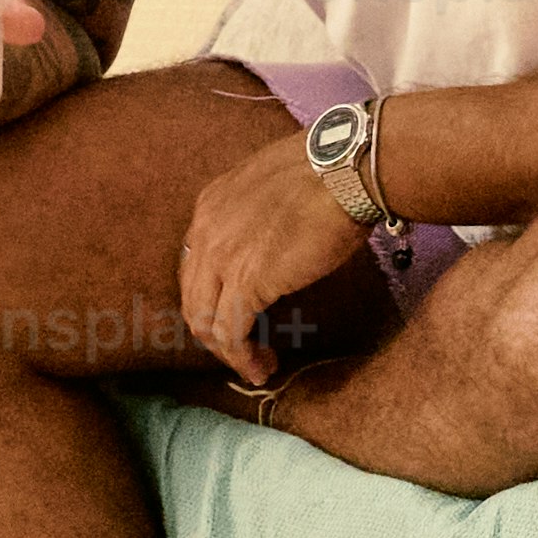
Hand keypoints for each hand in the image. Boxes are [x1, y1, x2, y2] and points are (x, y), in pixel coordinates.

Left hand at [179, 136, 368, 384]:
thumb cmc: (327, 173)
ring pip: (204, 320)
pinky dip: (243, 357)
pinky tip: (262, 367)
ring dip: (227, 352)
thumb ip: (258, 217)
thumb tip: (272, 246)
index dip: (214, 298)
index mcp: (210, 206)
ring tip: (256, 365)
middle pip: (193, 298)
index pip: (195, 266)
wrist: (344, 170)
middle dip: (214, 331)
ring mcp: (221, 257)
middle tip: (244, 350)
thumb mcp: (273, 189)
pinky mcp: (246, 282)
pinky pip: (231, 333)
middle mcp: (205, 231)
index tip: (238, 316)